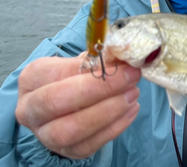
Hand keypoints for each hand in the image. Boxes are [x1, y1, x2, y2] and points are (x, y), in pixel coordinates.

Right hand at [15, 55, 141, 159]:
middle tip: (131, 78)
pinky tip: (131, 110)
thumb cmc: (74, 77)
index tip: (124, 64)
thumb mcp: (81, 62)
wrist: (68, 101)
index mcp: (33, 78)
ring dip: (109, 111)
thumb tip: (123, 59)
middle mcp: (30, 109)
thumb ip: (98, 61)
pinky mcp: (66, 151)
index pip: (59, 73)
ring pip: (71, 130)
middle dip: (101, 89)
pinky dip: (115, 127)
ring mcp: (45, 134)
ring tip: (133, 94)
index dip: (93, 70)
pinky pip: (89, 145)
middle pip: (58, 102)